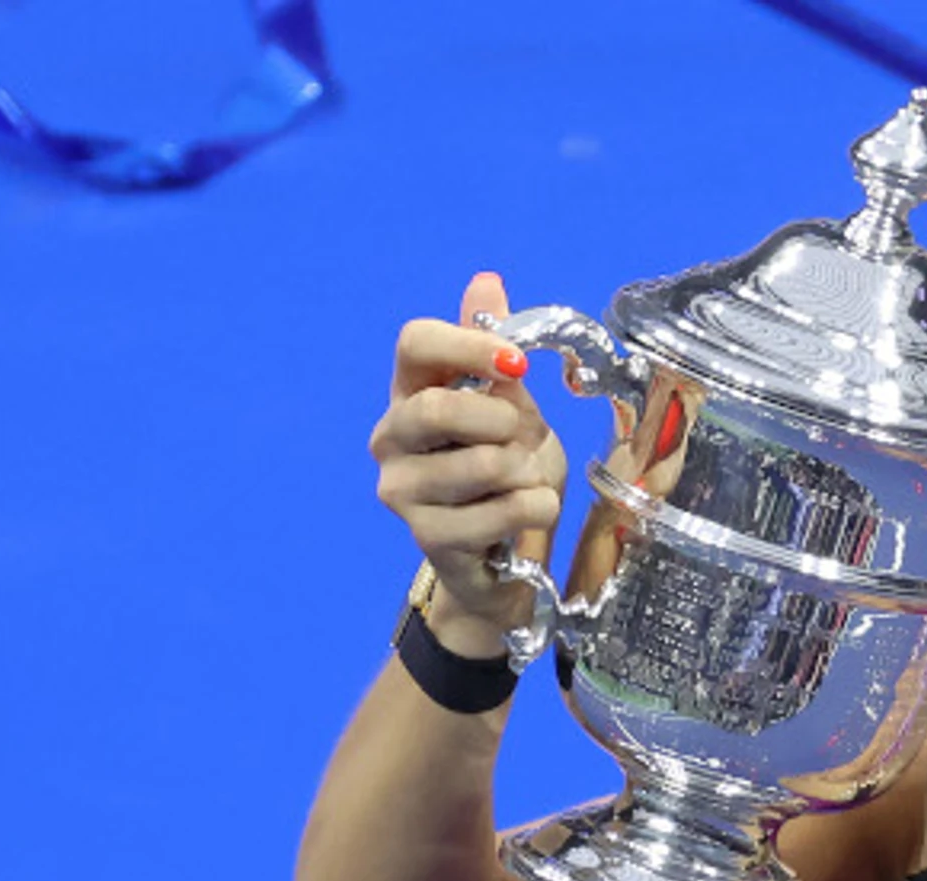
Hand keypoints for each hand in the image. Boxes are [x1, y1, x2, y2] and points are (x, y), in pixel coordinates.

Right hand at [370, 271, 571, 658]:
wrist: (508, 554)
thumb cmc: (504, 471)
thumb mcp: (509, 403)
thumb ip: (493, 348)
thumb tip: (486, 280)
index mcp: (410, 392)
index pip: (415, 342)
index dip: (470, 345)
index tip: (518, 366)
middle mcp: (390, 438)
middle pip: (439, 408)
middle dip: (502, 422)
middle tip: (520, 439)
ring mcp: (402, 492)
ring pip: (484, 464)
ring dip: (527, 472)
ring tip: (521, 482)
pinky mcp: (429, 539)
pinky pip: (506, 510)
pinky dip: (536, 508)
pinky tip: (523, 517)